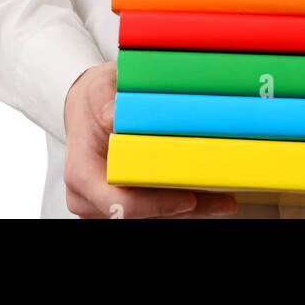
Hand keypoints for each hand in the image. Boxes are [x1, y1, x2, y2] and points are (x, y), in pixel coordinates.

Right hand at [62, 62, 237, 218]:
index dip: (157, 205)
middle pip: (141, 214)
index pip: (120, 204)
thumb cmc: (93, 99)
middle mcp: (89, 196)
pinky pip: (152, 209)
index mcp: (81, 173)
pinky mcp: (120, 202)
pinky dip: (178, 202)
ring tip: (223, 199)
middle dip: (182, 209)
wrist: (85, 108)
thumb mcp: (98, 89)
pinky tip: (209, 195)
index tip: (188, 197)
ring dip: (188, 210)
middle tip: (222, 199)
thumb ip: (105, 101)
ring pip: (151, 215)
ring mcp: (103, 204)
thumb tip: (114, 115)